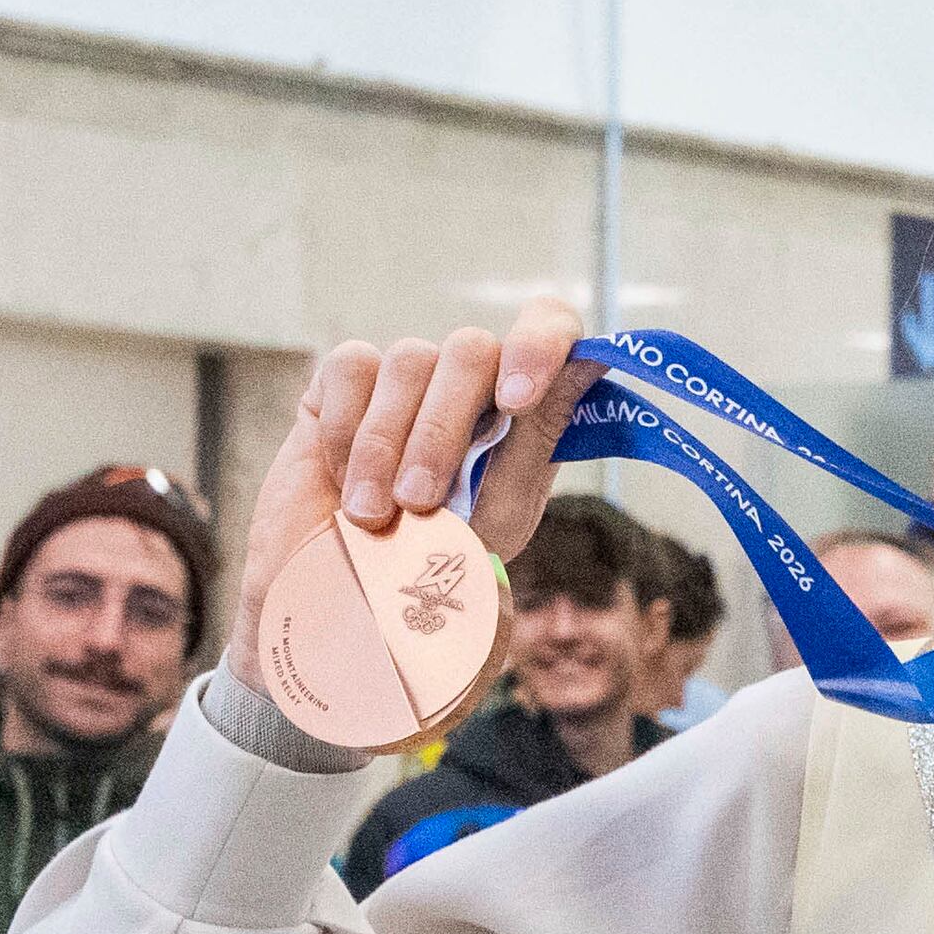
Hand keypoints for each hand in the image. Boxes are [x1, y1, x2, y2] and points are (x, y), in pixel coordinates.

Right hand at [233, 308, 600, 713]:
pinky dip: (347, 430)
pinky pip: (351, 368)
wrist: (346, 607)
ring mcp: (406, 379)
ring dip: (389, 442)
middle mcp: (469, 384)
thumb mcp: (497, 514)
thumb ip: (537, 439)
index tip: (516, 402)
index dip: (540, 343)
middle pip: (472, 349)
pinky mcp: (343, 384)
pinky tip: (342, 485)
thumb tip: (590, 367)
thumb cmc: (434, 568)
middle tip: (419, 501)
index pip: (549, 325)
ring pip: (409, 359)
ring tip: (373, 515)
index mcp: (523, 409)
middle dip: (444, 429)